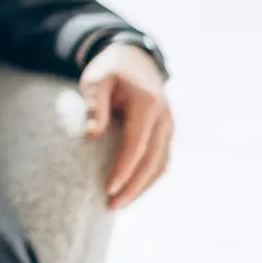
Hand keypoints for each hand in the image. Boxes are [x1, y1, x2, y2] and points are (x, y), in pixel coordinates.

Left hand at [81, 42, 173, 209]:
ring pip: (161, 165)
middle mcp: (164, 118)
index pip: (137, 145)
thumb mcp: (96, 80)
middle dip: (133, 186)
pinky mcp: (167, 132)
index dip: (124, 170)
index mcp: (148, 105)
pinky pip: (162, 160)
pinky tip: (131, 189)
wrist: (134, 58)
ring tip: (119, 203)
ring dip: (142, 187)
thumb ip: (94, 105)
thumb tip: (92, 134)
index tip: (109, 189)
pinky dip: (149, 178)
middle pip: (152, 161)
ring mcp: (169, 126)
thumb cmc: (109, 70)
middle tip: (111, 205)